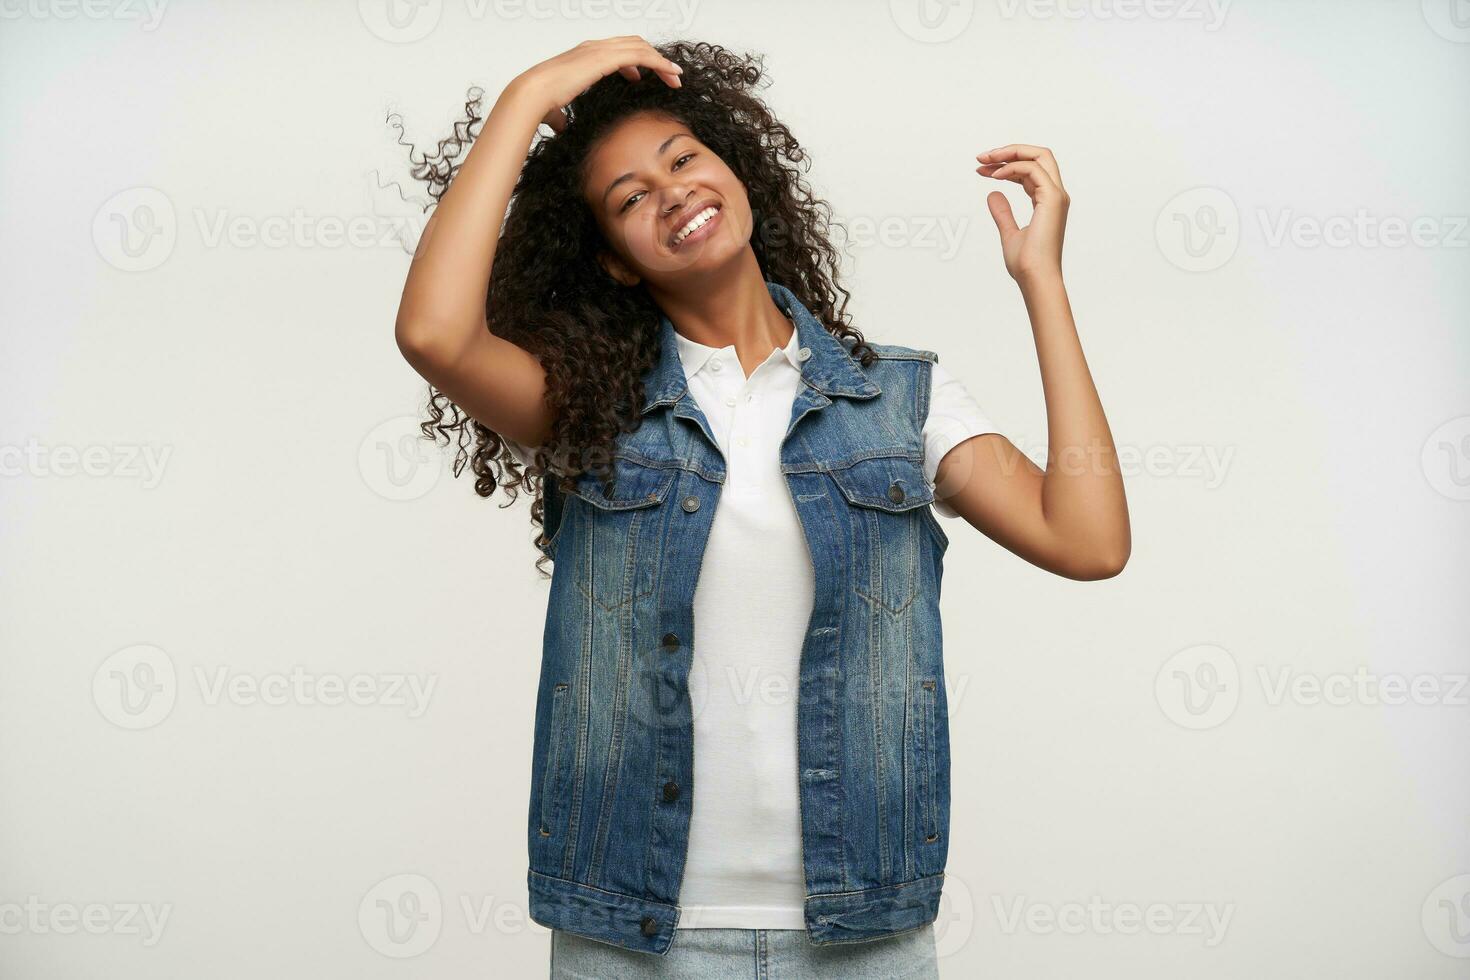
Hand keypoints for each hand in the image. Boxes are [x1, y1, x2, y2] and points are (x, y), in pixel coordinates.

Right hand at [509, 35, 683, 133]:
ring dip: (661, 62)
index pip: (616, 50)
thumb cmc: (540, 101)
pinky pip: (641, 56)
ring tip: (676, 78)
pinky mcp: (606, 58)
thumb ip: (560, 115)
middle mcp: (593, 48)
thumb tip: (560, 125)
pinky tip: (671, 75)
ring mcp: (600, 50)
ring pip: (641, 48)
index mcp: (583, 55)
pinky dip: (659, 64)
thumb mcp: (556, 109)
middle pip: (633, 44)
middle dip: (652, 59)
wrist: (533, 94)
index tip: (641, 79)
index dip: (632, 61)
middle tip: (668, 77)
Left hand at [976, 144, 1068, 284]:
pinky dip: (1012, 168)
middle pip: (1039, 155)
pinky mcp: (1052, 199)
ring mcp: (1056, 196)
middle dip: (1010, 150)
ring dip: (1009, 154)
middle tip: (982, 157)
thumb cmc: (1026, 263)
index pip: (1030, 170)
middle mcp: (1055, 195)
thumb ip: (1002, 213)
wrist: (1035, 279)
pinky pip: (1033, 170)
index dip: (1006, 165)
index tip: (981, 169)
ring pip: (1040, 156)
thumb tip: (992, 194)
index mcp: (1047, 201)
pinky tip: (994, 176)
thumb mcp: (1009, 233)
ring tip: (984, 161)